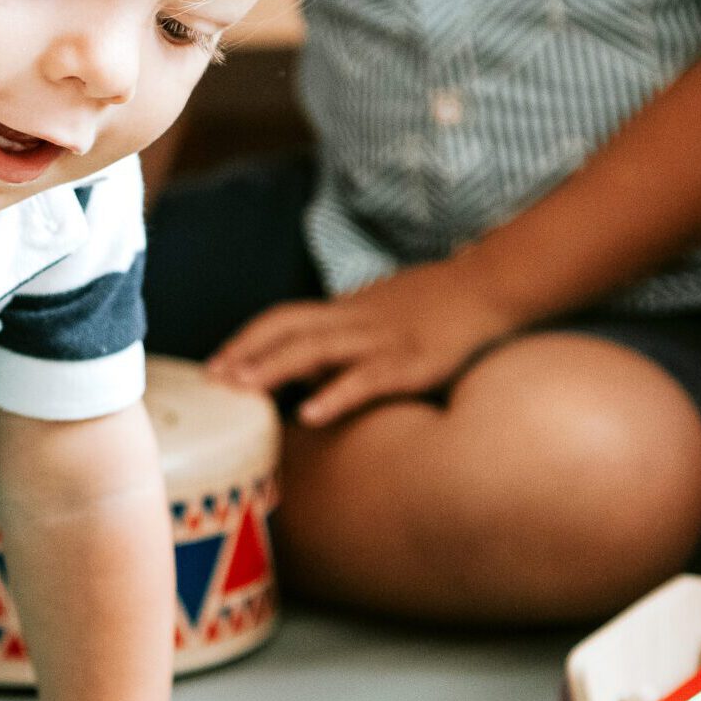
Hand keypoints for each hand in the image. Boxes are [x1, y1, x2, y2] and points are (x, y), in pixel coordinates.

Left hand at [206, 260, 516, 425]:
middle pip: (288, 330)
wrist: (488, 286)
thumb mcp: (371, 321)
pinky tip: (310, 414)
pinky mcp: (412, 362)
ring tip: (244, 389)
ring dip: (276, 367)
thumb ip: (333, 346)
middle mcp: (354, 322)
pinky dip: (336, 395)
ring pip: (319, 348)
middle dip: (247, 353)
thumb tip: (295, 378)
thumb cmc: (427, 309)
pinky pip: (368, 378)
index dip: (245, 340)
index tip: (212, 366)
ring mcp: (382, 340)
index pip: (280, 319)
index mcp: (341, 313)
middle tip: (214, 380)